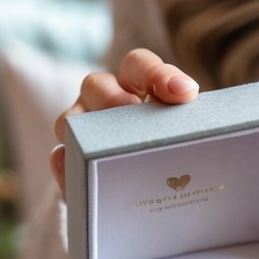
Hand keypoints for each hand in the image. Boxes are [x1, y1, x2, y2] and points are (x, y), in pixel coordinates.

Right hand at [49, 48, 199, 196]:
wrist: (148, 193)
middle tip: (135, 117)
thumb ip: (191, 124)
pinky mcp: (68, 164)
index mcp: (134, 85)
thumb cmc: (170, 151)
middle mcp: (101, 101)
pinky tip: (85, 178)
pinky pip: (60, 161)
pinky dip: (69, 167)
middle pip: (96, 85)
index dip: (159, 74)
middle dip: (115, 100)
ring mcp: (79, 131)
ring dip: (88, 134)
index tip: (185, 93)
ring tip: (109, 150)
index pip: (139, 65)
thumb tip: (198, 114)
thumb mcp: (182, 133)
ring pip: (68, 122)